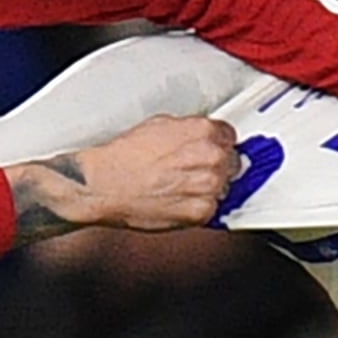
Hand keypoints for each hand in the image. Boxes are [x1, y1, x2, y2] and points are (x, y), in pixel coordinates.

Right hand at [9, 115, 239, 242]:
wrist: (106, 185)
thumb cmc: (125, 157)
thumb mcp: (160, 126)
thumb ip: (188, 131)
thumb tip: (201, 137)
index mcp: (203, 132)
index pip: (230, 136)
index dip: (217, 145)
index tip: (208, 152)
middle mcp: (211, 157)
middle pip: (232, 163)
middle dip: (215, 167)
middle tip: (190, 172)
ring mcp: (208, 186)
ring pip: (224, 188)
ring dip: (208, 189)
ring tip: (179, 187)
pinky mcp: (201, 212)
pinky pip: (212, 210)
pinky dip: (197, 208)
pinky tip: (177, 201)